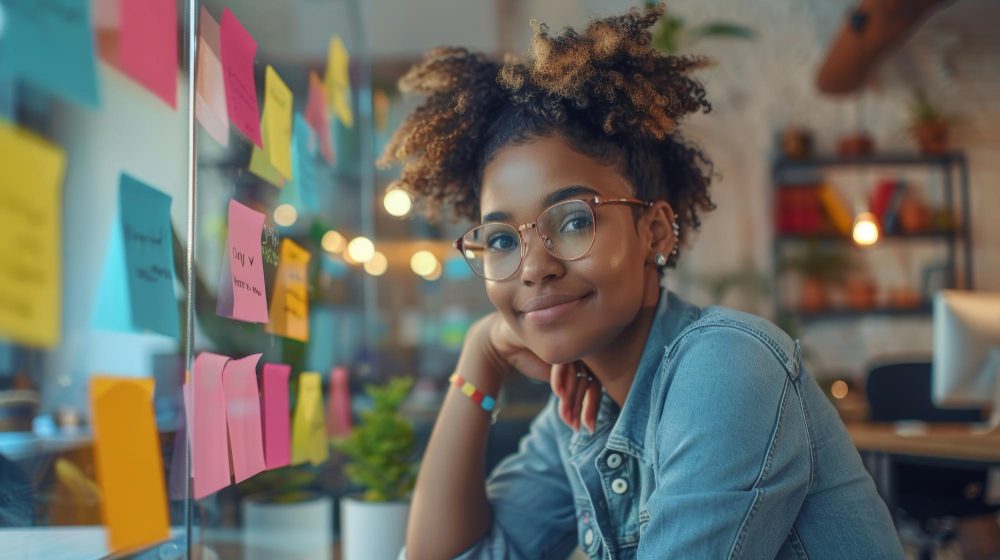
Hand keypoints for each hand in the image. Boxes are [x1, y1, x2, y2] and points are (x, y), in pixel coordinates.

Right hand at [460, 313, 600, 432]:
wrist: (507, 345)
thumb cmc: (531, 362)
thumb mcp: (554, 382)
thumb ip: (569, 394)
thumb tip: (581, 424)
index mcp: (583, 360)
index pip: (595, 385)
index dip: (593, 408)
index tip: (589, 428)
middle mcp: (581, 350)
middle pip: (589, 382)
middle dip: (581, 408)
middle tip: (574, 426)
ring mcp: (570, 343)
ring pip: (578, 375)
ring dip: (571, 399)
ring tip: (564, 417)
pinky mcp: (557, 338)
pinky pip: (565, 362)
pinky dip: (562, 380)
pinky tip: (557, 394)